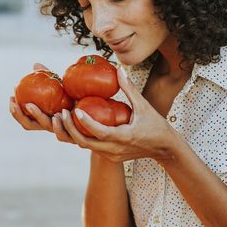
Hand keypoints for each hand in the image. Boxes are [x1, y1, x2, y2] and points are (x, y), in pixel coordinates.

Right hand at [9, 62, 75, 143]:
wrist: (101, 111)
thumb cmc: (80, 98)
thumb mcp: (63, 87)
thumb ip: (49, 77)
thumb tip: (35, 65)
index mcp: (46, 117)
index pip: (26, 118)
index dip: (16, 111)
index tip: (11, 97)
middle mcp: (53, 126)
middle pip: (30, 125)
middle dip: (20, 115)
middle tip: (17, 102)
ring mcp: (64, 132)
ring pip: (48, 128)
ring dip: (39, 116)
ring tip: (32, 105)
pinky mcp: (78, 137)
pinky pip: (67, 133)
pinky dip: (61, 124)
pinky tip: (59, 113)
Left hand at [58, 66, 177, 162]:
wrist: (164, 148)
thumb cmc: (156, 125)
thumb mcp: (144, 106)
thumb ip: (129, 89)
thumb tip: (118, 69)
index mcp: (125, 137)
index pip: (101, 132)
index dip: (86, 122)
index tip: (75, 110)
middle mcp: (115, 150)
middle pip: (85, 143)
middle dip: (70, 129)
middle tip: (62, 113)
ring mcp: (112, 155)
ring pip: (86, 146)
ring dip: (72, 133)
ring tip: (62, 117)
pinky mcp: (110, 157)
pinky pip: (92, 147)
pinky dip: (81, 136)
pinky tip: (74, 123)